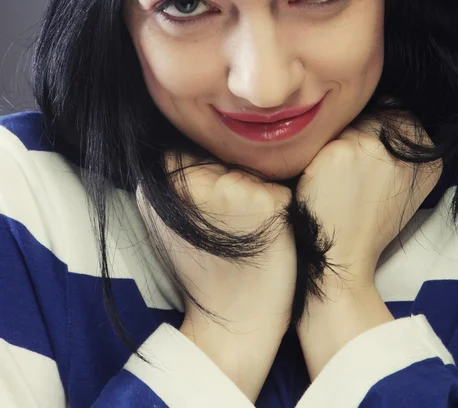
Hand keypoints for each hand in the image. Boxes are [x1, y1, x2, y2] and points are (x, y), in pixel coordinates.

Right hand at [137, 157, 295, 334]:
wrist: (233, 325)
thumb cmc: (206, 272)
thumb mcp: (169, 224)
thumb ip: (174, 183)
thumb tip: (187, 149)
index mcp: (162, 183)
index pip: (192, 151)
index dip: (208, 178)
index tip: (211, 210)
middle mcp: (193, 181)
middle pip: (226, 158)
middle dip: (234, 181)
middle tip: (233, 223)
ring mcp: (230, 190)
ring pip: (253, 170)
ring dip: (258, 192)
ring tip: (249, 229)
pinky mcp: (265, 202)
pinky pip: (280, 187)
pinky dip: (280, 207)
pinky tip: (268, 233)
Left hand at [297, 111, 441, 290]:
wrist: (343, 254)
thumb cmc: (369, 220)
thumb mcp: (403, 186)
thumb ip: (405, 150)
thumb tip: (389, 106)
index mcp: (429, 160)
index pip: (402, 113)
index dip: (380, 127)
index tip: (369, 152)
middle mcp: (405, 150)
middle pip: (374, 114)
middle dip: (359, 132)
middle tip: (350, 169)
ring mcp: (373, 148)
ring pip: (349, 122)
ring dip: (339, 142)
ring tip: (338, 174)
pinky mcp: (341, 151)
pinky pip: (326, 135)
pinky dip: (320, 153)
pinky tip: (323, 176)